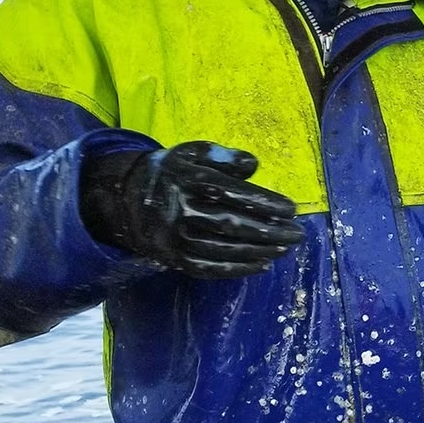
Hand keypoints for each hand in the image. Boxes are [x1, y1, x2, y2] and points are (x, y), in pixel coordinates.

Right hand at [80, 141, 304, 278]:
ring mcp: (175, 238)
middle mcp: (180, 211)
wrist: (126, 199)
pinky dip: (239, 269)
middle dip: (271, 231)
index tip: (291, 209)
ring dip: (260, 251)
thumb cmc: (172, 173)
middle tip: (298, 233)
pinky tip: (262, 264)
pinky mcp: (173, 258)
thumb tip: (254, 165)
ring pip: (225, 249)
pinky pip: (210, 268)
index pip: (235, 194)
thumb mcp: (192, 153)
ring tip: (285, 247)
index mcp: (187, 181)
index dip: (266, 204)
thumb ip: (223, 156)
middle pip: (233, 225)